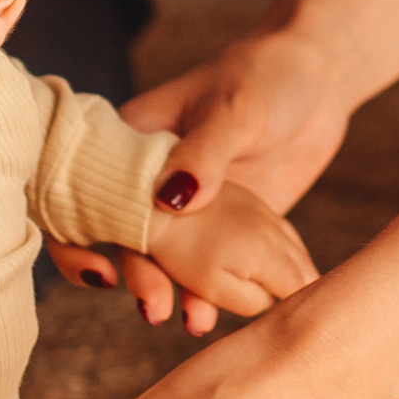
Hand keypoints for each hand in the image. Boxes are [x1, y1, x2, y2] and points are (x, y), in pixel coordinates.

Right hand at [47, 23, 354, 309]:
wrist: (319, 79)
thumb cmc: (267, 76)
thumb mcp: (235, 109)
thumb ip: (204, 154)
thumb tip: (170, 201)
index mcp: (133, 144)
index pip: (85, 194)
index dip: (78, 238)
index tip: (101, 271)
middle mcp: (153, 182)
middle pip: (127, 237)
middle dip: (139, 275)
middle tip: (156, 307)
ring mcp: (192, 210)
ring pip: (171, 260)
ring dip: (177, 291)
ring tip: (195, 321)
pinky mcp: (230, 228)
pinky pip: (215, 268)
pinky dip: (215, 292)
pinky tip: (221, 313)